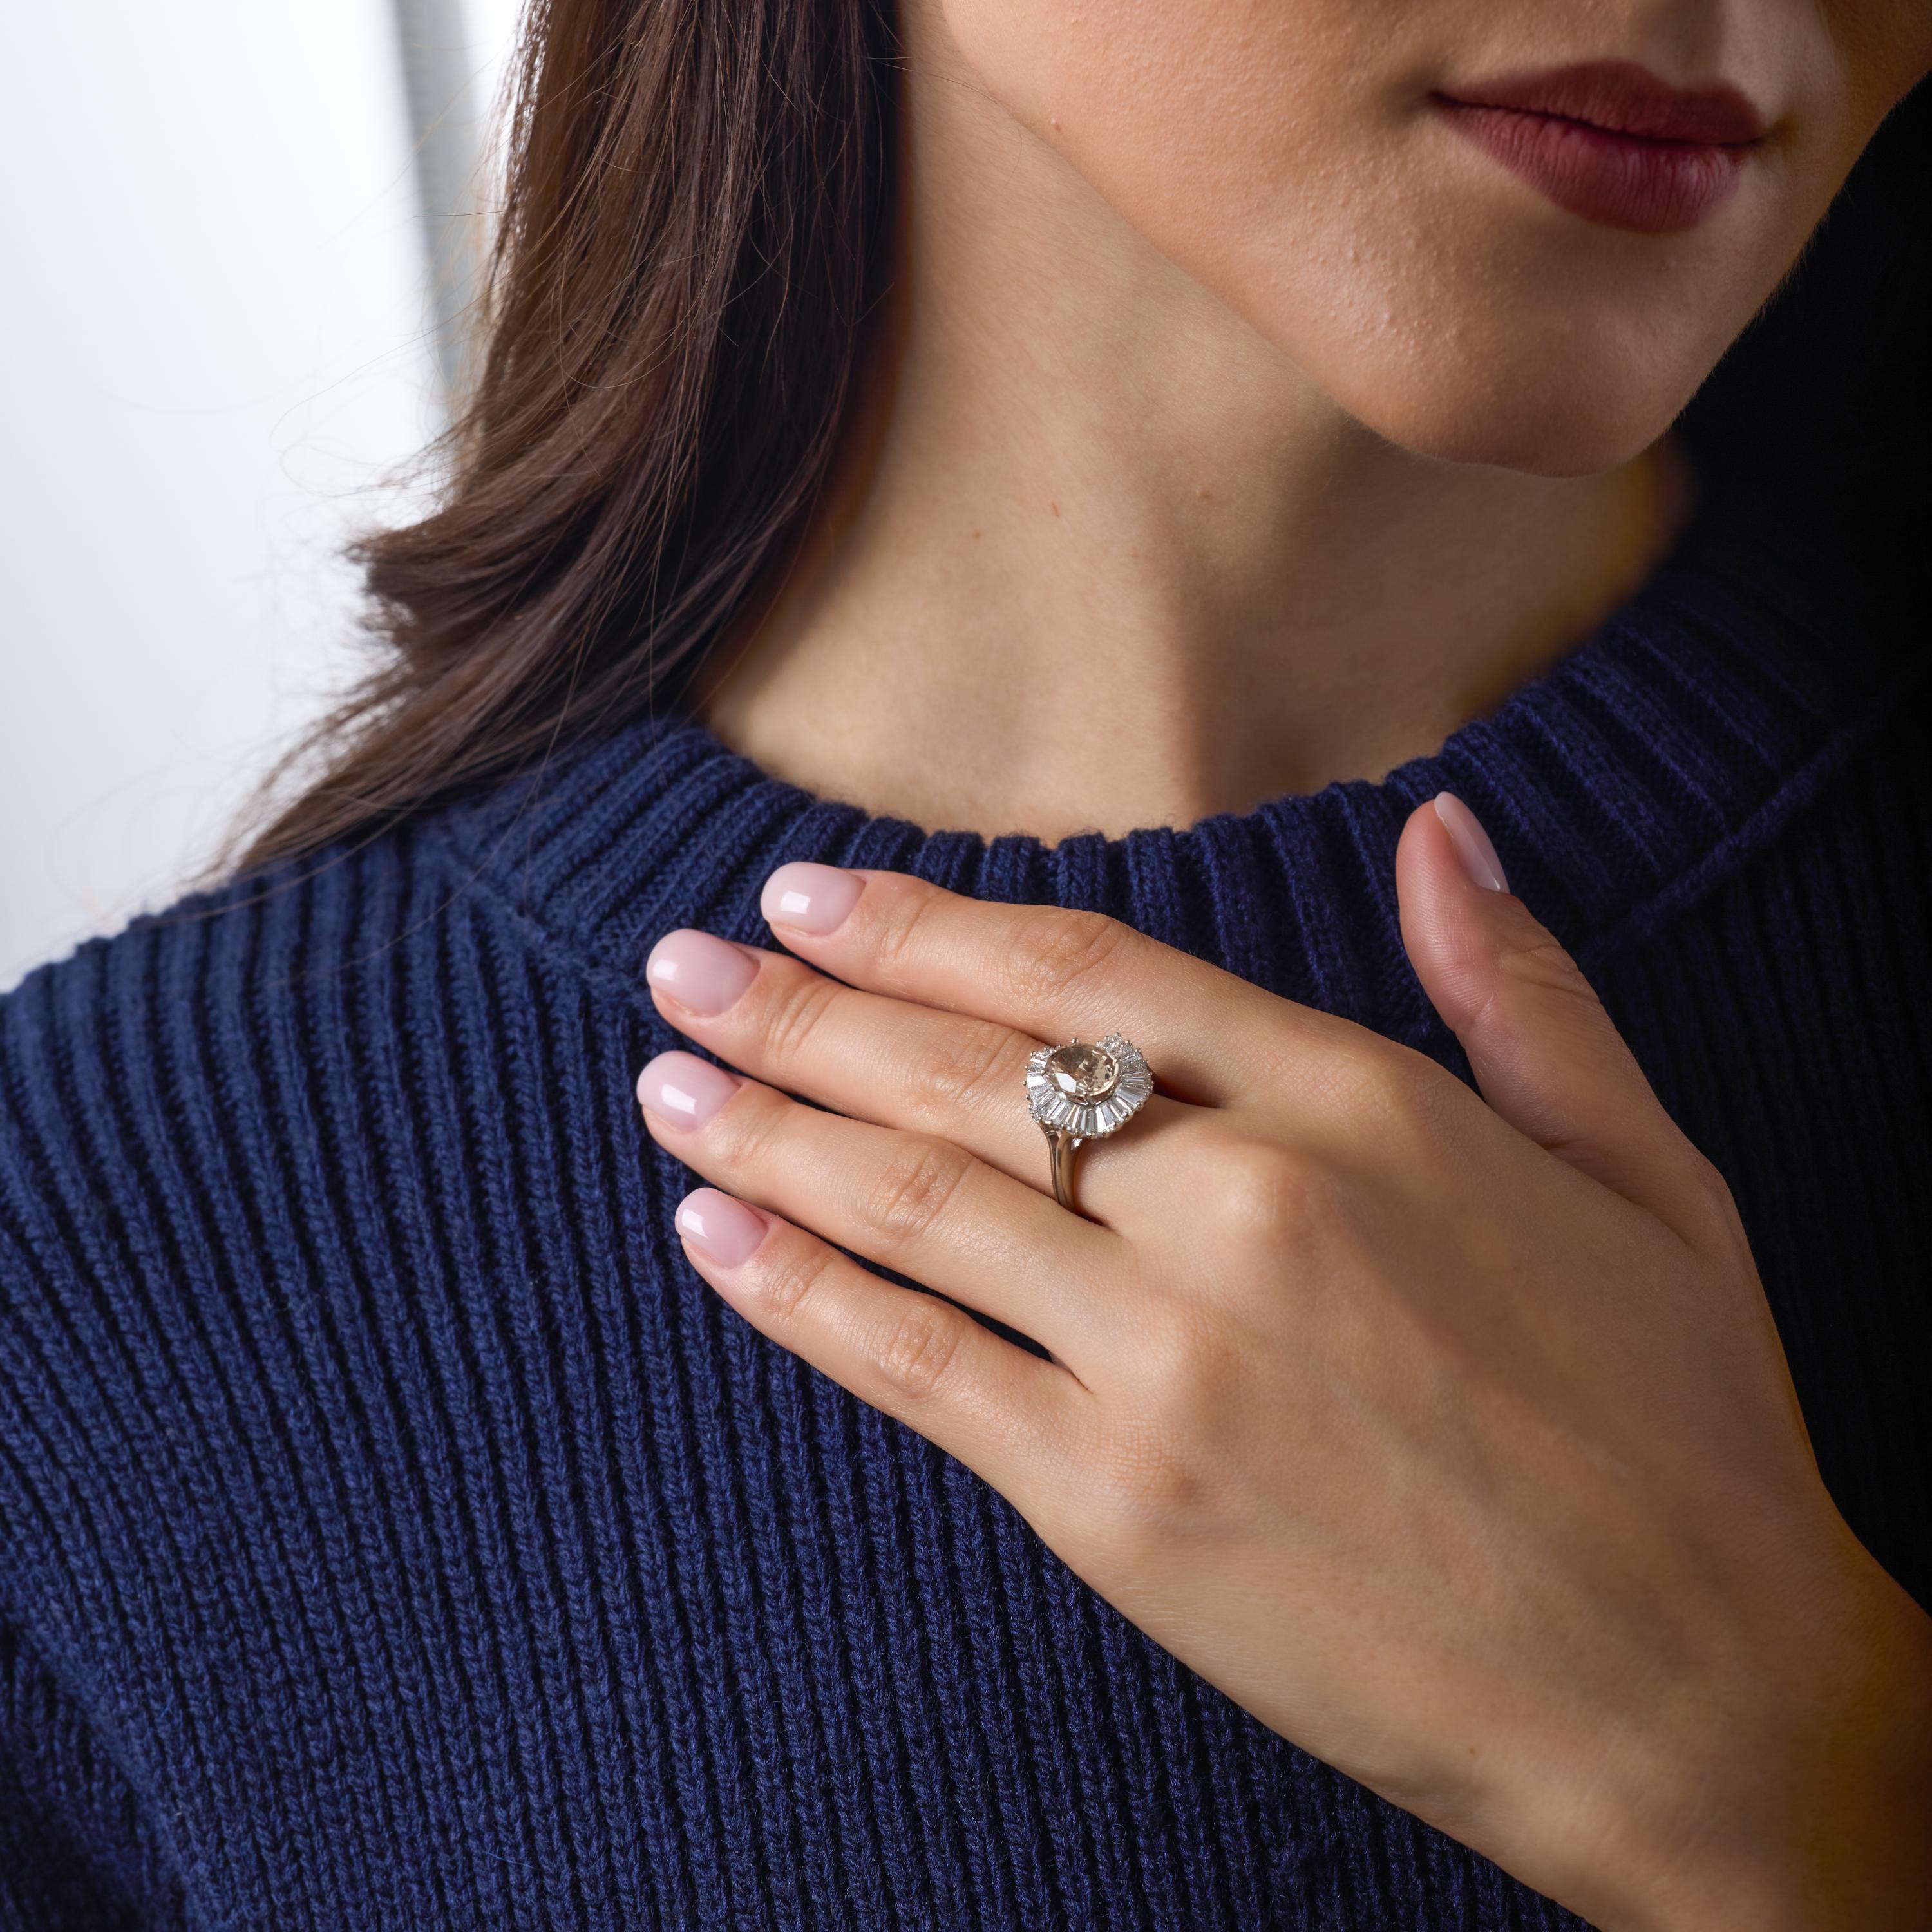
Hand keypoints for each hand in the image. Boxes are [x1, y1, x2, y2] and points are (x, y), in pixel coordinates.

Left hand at [635, 793, 1931, 1930]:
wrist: (1692, 1694)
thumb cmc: (1678, 1425)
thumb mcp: (1640, 1171)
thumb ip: (1518, 989)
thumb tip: (1443, 830)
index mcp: (1361, 1108)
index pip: (1088, 975)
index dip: (928, 927)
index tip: (811, 898)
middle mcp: (1243, 1211)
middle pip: (966, 1075)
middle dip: (799, 1011)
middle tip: (676, 965)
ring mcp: (1167, 1362)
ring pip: (916, 1205)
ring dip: (766, 1131)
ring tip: (663, 1079)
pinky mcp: (1118, 1504)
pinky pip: (916, 1370)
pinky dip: (797, 1294)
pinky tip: (706, 1234)